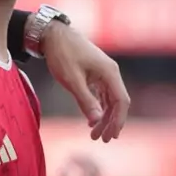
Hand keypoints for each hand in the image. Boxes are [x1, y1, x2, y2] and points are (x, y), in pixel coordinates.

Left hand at [40, 23, 129, 141]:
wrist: (53, 35)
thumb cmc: (62, 54)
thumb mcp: (72, 80)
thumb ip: (85, 100)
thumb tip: (96, 121)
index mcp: (109, 73)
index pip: (121, 101)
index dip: (118, 120)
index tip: (110, 136)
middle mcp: (111, 73)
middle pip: (117, 103)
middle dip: (110, 122)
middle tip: (100, 140)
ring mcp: (104, 73)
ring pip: (109, 100)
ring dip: (104, 117)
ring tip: (94, 134)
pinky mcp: (95, 74)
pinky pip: (102, 94)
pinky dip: (98, 108)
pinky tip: (91, 119)